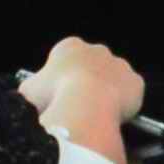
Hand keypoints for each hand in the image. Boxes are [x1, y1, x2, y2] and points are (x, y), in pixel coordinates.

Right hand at [23, 37, 144, 163]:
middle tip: (78, 104)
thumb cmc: (53, 96)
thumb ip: (32, 88)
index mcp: (70, 47)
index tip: (59, 94)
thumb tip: (30, 95)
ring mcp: (119, 65)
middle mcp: (97, 51)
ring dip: (105, 92)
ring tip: (95, 113)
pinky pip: (130, 93)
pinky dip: (124, 104)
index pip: (65, 58)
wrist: (86, 106)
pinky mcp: (135, 82)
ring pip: (112, 79)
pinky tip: (112, 116)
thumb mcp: (28, 91)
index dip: (60, 78)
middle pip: (91, 66)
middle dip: (85, 83)